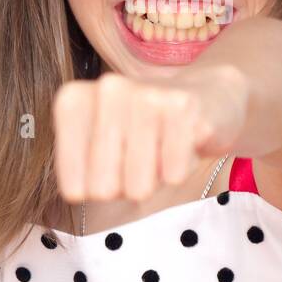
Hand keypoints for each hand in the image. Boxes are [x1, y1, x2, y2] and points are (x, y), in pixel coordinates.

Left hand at [52, 65, 248, 202]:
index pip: (72, 187)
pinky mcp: (183, 107)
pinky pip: (174, 175)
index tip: (109, 165)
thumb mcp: (100, 147)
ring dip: (154, 178)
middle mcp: (106, 90)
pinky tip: (183, 143)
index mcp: (74, 100)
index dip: (96, 190)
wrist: (209, 96)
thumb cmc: (145, 129)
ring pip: (138, 186)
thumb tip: (82, 191)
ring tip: (161, 148)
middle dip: (125, 186)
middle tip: (139, 158)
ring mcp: (145, 95)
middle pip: (103, 189)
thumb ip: (81, 171)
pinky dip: (181, 169)